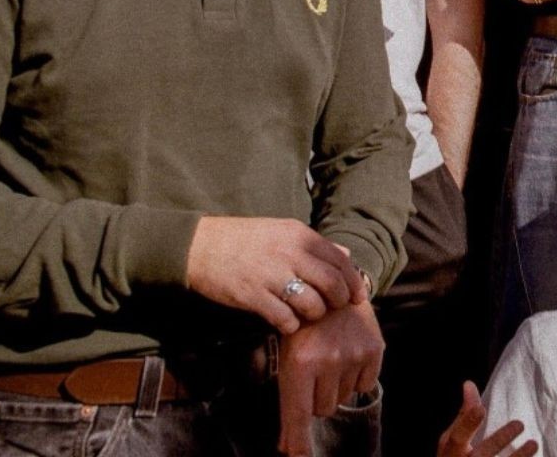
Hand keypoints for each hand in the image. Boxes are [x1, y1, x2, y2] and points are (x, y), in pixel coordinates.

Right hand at [186, 216, 365, 334]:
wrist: (199, 245)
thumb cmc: (244, 239)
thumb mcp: (282, 230)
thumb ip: (314, 244)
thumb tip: (346, 254)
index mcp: (299, 235)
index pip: (341, 261)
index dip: (354, 282)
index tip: (357, 297)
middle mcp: (290, 253)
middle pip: (332, 284)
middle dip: (339, 302)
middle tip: (334, 309)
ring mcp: (271, 275)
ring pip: (312, 305)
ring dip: (314, 315)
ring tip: (307, 315)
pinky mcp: (253, 296)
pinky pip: (285, 319)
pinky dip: (291, 325)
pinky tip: (286, 322)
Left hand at [277, 301, 383, 455]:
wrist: (330, 287)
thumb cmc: (302, 329)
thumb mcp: (288, 361)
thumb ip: (290, 406)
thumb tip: (289, 449)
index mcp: (298, 365)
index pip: (299, 417)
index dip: (299, 444)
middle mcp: (327, 362)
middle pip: (323, 409)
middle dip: (317, 397)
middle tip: (314, 372)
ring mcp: (353, 355)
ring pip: (343, 398)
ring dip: (337, 386)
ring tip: (331, 358)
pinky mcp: (374, 350)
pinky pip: (365, 385)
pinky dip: (357, 377)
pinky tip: (349, 355)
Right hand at [438, 381, 538, 456]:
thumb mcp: (453, 440)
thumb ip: (464, 415)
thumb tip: (469, 384)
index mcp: (451, 452)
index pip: (457, 437)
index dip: (468, 423)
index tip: (481, 408)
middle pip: (483, 454)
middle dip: (500, 439)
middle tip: (519, 424)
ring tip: (534, 444)